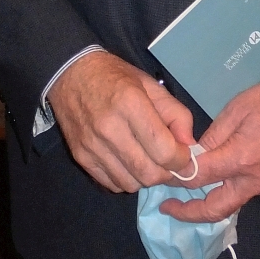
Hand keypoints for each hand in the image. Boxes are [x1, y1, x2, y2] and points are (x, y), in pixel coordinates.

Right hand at [47, 50, 193, 192]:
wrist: (70, 73)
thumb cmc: (115, 77)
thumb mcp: (151, 86)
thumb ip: (176, 114)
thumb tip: (189, 145)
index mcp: (130, 104)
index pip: (164, 150)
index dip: (181, 160)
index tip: (183, 155)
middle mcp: (109, 128)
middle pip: (148, 173)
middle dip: (166, 174)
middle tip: (168, 162)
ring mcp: (92, 146)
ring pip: (130, 184)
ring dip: (145, 178)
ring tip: (146, 160)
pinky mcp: (80, 157)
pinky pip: (111, 185)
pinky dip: (125, 179)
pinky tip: (126, 162)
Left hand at [160, 81, 259, 222]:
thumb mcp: (236, 109)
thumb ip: (213, 135)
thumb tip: (194, 153)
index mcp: (240, 159)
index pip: (199, 177)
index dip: (177, 178)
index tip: (162, 176)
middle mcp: (253, 180)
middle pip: (216, 209)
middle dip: (189, 214)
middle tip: (168, 208)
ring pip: (231, 204)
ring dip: (208, 205)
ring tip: (187, 197)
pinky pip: (244, 194)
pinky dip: (225, 194)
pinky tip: (214, 183)